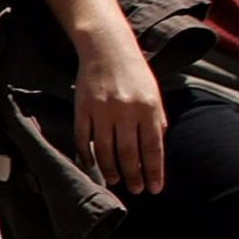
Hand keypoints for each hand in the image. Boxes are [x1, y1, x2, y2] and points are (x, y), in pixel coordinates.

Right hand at [71, 28, 166, 193]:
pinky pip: (82, 138)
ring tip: (115, 181)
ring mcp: (101, 110)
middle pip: (129, 153)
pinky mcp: (82, 107)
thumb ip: (156, 123)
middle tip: (136, 190)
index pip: (153, 149)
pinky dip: (86, 154)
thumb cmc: (135, 74)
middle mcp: (125, 111)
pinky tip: (92, 165)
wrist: (107, 48)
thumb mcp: (154, 96)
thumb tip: (155, 155)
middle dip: (133, 176)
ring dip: (111, 170)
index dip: (154, 172)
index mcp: (148, 108)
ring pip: (105, 150)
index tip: (154, 189)